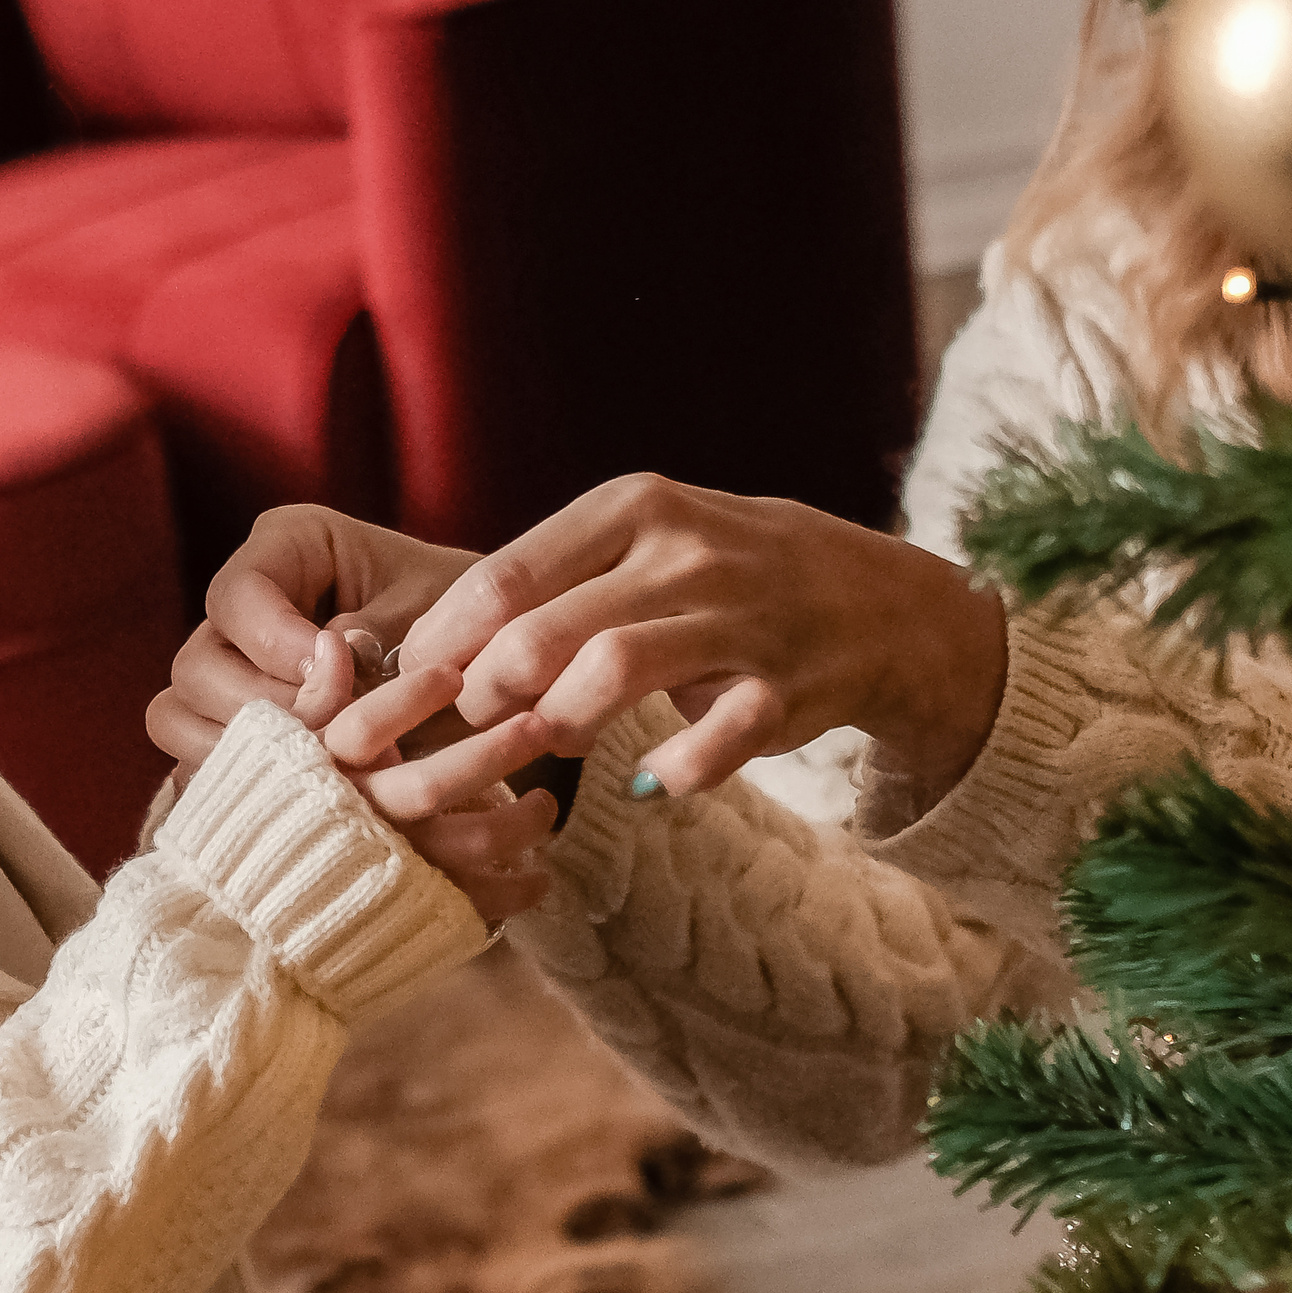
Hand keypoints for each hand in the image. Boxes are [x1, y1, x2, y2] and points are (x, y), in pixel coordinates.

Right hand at [148, 505, 477, 781]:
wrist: (485, 666)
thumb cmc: (470, 622)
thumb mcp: (441, 612)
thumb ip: (383, 629)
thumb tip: (327, 662)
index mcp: (286, 547)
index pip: (238, 595)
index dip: (277, 643)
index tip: (342, 669)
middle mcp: (242, 608)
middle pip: (196, 666)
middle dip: (266, 709)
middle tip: (338, 732)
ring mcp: (226, 671)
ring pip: (178, 718)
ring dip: (248, 753)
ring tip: (327, 763)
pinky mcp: (228, 727)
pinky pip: (195, 762)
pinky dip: (245, 782)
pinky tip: (304, 790)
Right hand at [298, 630, 558, 926]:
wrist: (267, 901)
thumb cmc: (285, 809)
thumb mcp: (284, 749)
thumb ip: (316, 700)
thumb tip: (333, 642)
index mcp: (326, 771)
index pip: (364, 728)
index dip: (409, 699)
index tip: (453, 674)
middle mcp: (361, 817)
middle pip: (430, 785)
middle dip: (491, 753)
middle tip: (538, 725)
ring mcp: (390, 865)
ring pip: (466, 842)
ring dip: (520, 822)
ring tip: (546, 803)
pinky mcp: (413, 907)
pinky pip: (475, 900)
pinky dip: (516, 890)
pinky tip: (539, 876)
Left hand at [401, 474, 1007, 798]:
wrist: (871, 600)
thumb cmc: (718, 574)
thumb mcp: (641, 541)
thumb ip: (550, 581)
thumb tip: (429, 640)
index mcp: (634, 509)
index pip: (506, 577)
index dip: (447, 641)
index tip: (420, 683)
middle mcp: (684, 553)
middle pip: (544, 629)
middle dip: (491, 689)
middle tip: (479, 721)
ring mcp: (739, 621)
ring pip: (614, 671)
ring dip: (562, 722)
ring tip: (553, 740)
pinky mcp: (784, 690)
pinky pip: (714, 743)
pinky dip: (670, 772)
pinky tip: (648, 783)